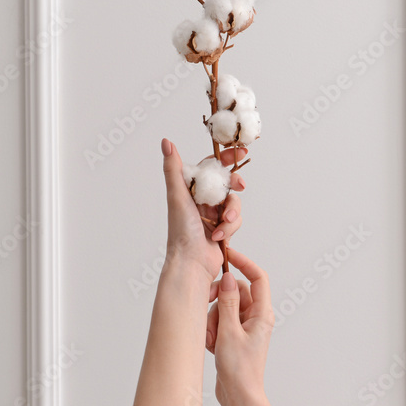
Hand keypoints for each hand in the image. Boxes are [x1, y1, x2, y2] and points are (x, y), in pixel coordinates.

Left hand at [161, 138, 246, 280]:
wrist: (191, 263)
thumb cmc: (180, 231)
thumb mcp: (177, 196)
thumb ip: (173, 168)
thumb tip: (166, 142)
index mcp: (191, 189)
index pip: (210, 166)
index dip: (225, 158)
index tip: (239, 152)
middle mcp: (202, 199)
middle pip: (227, 182)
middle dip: (235, 184)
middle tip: (239, 185)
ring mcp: (213, 214)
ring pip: (234, 202)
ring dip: (231, 212)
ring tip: (223, 224)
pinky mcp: (223, 228)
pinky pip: (236, 220)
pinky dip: (230, 227)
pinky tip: (219, 236)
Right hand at [205, 248, 275, 405]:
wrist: (239, 396)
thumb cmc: (239, 368)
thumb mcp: (229, 331)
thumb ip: (227, 302)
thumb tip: (229, 276)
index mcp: (262, 313)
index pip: (257, 277)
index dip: (244, 262)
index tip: (227, 255)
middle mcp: (256, 317)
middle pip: (235, 292)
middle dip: (219, 300)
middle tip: (208, 309)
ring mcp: (245, 327)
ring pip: (225, 307)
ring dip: (213, 319)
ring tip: (212, 339)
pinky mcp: (234, 336)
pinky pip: (220, 322)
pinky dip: (212, 330)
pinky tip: (210, 345)